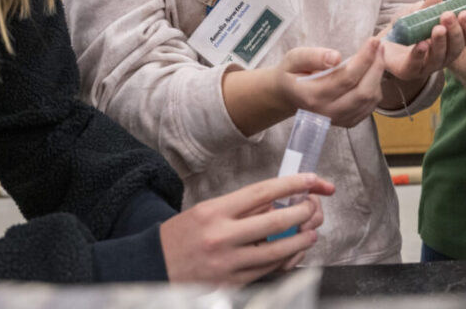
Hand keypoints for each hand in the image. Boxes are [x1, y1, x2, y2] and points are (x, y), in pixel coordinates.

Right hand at [159, 173, 333, 285]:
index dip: (292, 184)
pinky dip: (284, 260)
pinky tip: (291, 253)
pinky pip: (266, 271)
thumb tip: (277, 201)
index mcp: (215, 211)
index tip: (311, 179)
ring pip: (276, 251)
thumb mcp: (206, 210)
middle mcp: (221, 236)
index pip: (262, 192)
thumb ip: (240, 207)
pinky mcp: (230, 285)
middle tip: (313, 208)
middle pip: (275, 222)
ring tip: (311, 233)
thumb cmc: (182, 235)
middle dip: (302, 213)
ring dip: (300, 241)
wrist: (152, 267)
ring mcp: (227, 264)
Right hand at [278, 39, 386, 126]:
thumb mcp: (294, 58)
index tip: (374, 41)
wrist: (287, 96)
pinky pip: (370, 107)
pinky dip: (376, 88)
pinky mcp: (347, 122)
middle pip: (363, 92)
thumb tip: (336, 57)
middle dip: (376, 67)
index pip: (346, 78)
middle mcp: (327, 112)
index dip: (364, 59)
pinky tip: (372, 73)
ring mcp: (338, 120)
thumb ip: (313, 56)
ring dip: (378, 76)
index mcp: (313, 96)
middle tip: (380, 45)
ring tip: (378, 55)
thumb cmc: (291, 73)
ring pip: (369, 100)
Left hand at [381, 0, 465, 80]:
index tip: (465, 13)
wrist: (386, 42)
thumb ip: (428, 7)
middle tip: (448, 16)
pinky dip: (419, 54)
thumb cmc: (410, 28)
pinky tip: (421, 44)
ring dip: (440, 43)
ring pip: (438, 58)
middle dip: (454, 32)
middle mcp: (444, 56)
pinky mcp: (409, 71)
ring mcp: (428, 66)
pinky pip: (416, 65)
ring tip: (437, 28)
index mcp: (451, 42)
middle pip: (455, 48)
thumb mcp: (419, 14)